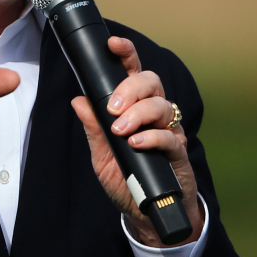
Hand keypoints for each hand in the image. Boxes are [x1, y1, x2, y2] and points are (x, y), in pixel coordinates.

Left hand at [71, 36, 203, 246]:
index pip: (133, 73)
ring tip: (121, 130)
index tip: (113, 44)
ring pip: (163, 105)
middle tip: (113, 108)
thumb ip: (93, 128)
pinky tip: (137, 143)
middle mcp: (154, 114)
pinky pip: (170, 137)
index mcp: (135, 107)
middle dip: (131, 88)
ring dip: (139, 114)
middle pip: (151, 82)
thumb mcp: (102, 154)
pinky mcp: (179, 153)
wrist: (147, 213)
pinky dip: (152, 137)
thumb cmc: (126, 178)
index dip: (126, 54)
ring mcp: (169, 131)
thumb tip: (78, 100)